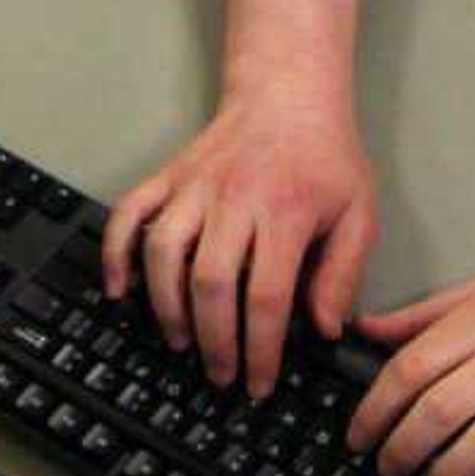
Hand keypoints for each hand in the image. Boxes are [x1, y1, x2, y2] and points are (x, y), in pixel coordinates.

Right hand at [99, 102, 377, 397]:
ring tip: (181, 340)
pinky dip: (115, 252)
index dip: (261, 350)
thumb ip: (344, 273)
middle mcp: (234, 198)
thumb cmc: (325, 157)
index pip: (267, 296)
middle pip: (211, 282)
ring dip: (166, 306)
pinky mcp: (168, 177)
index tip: (259, 383)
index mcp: (287, 211)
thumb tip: (325, 329)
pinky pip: (128, 214)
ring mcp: (194, 186)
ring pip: (164, 252)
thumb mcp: (358, 212)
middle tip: (219, 375)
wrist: (288, 93)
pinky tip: (120, 289)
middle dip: (213, 341)